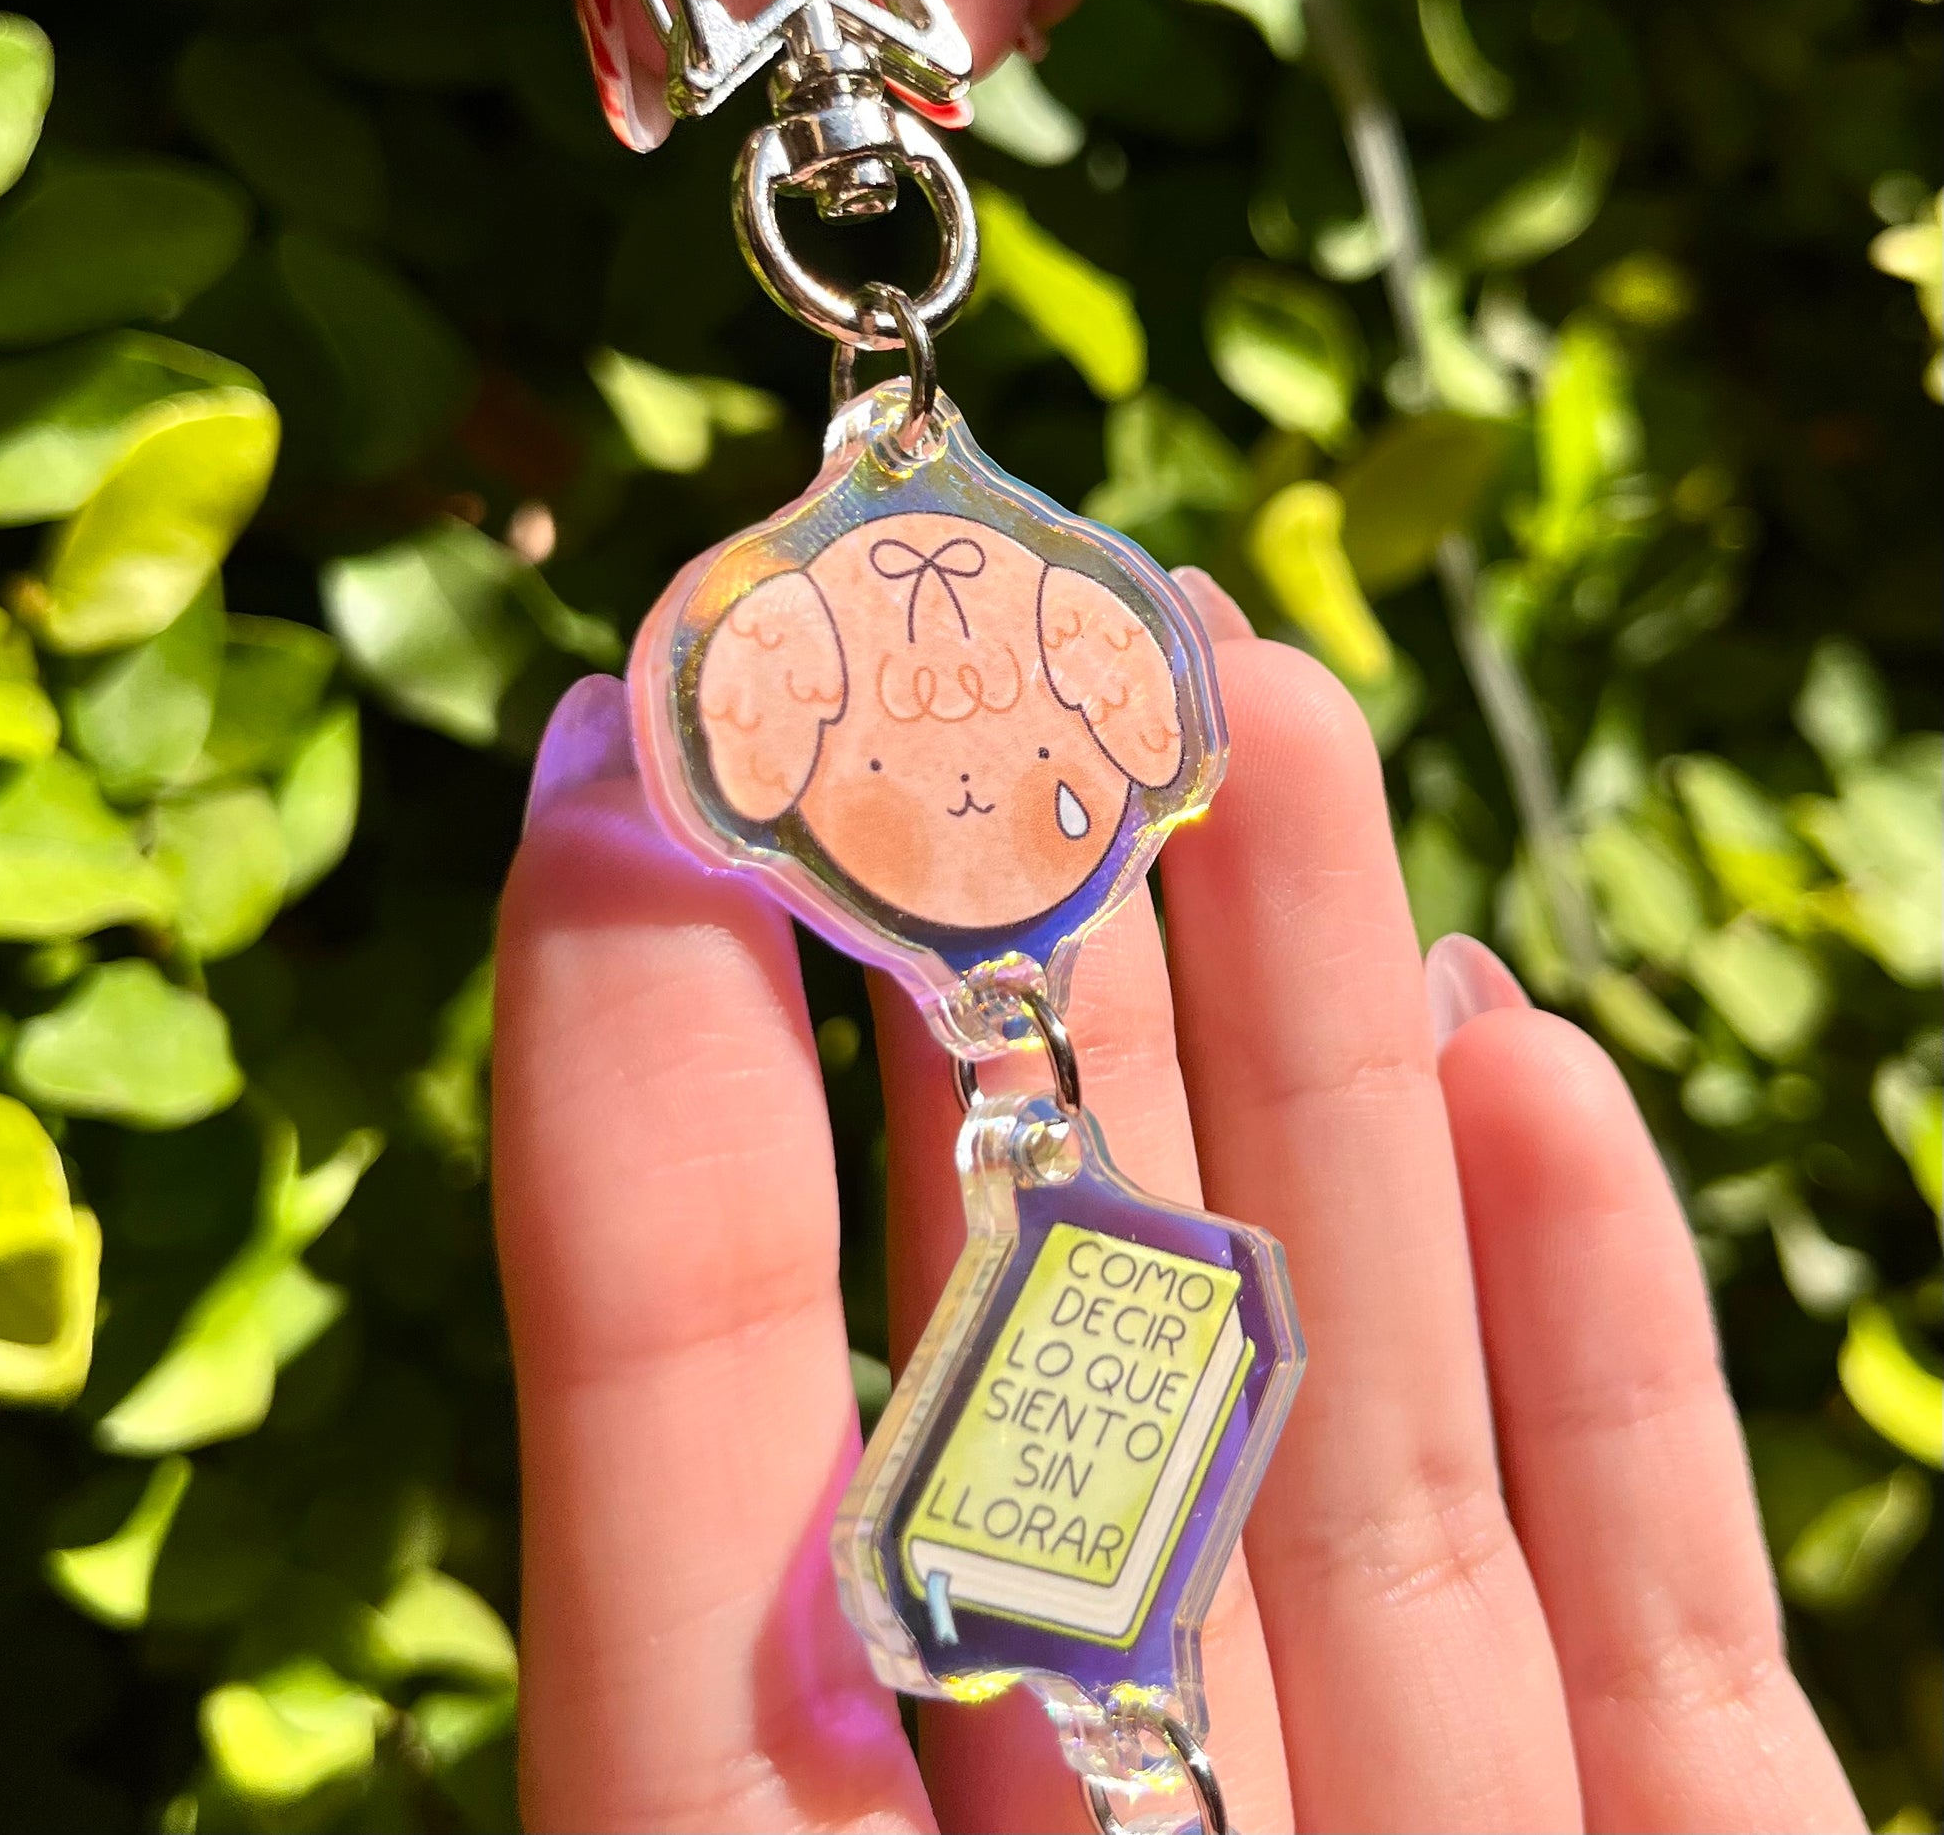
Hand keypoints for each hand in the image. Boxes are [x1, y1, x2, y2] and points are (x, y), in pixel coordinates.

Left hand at [494, 566, 1864, 1831]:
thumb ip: (681, 1580)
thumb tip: (636, 968)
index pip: (713, 1429)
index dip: (668, 1076)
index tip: (658, 746)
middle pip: (1074, 1343)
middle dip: (1078, 972)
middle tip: (1052, 660)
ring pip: (1362, 1411)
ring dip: (1336, 1054)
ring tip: (1284, 739)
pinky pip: (1640, 1617)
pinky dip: (1598, 1342)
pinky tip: (1537, 1072)